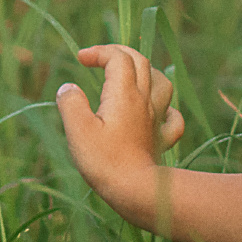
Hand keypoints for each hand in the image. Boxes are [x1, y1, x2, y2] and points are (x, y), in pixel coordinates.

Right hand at [56, 44, 185, 200]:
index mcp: (124, 94)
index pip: (118, 57)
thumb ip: (71, 103)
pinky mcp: (162, 139)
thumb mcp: (77, 129)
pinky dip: (166, 109)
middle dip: (120, 53)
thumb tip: (68, 88)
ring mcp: (157, 120)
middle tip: (100, 58)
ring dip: (147, 73)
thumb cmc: (104, 160)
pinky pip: (173, 118)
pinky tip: (158, 112)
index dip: (99, 51)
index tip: (81, 58)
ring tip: (132, 77)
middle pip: (141, 62)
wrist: (136, 190)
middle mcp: (145, 101)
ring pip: (162, 84)